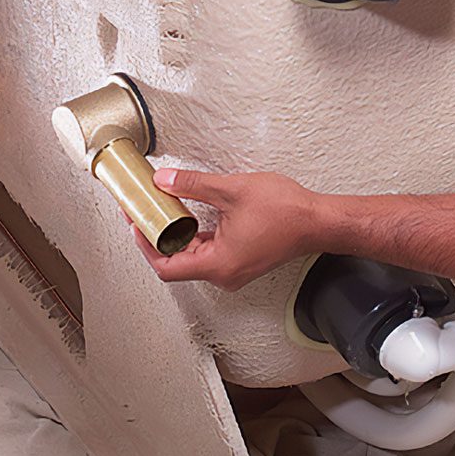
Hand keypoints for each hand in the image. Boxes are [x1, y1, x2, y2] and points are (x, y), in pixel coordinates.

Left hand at [132, 168, 320, 290]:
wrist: (318, 220)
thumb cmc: (286, 211)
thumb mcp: (232, 190)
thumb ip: (193, 185)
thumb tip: (164, 181)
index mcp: (218, 264)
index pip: (166, 266)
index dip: (145, 244)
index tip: (136, 222)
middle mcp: (224, 274)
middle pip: (177, 262)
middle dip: (158, 235)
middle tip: (147, 209)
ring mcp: (234, 270)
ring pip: (193, 257)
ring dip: (178, 234)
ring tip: (166, 207)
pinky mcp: (242, 261)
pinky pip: (209, 252)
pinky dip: (196, 235)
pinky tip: (192, 213)